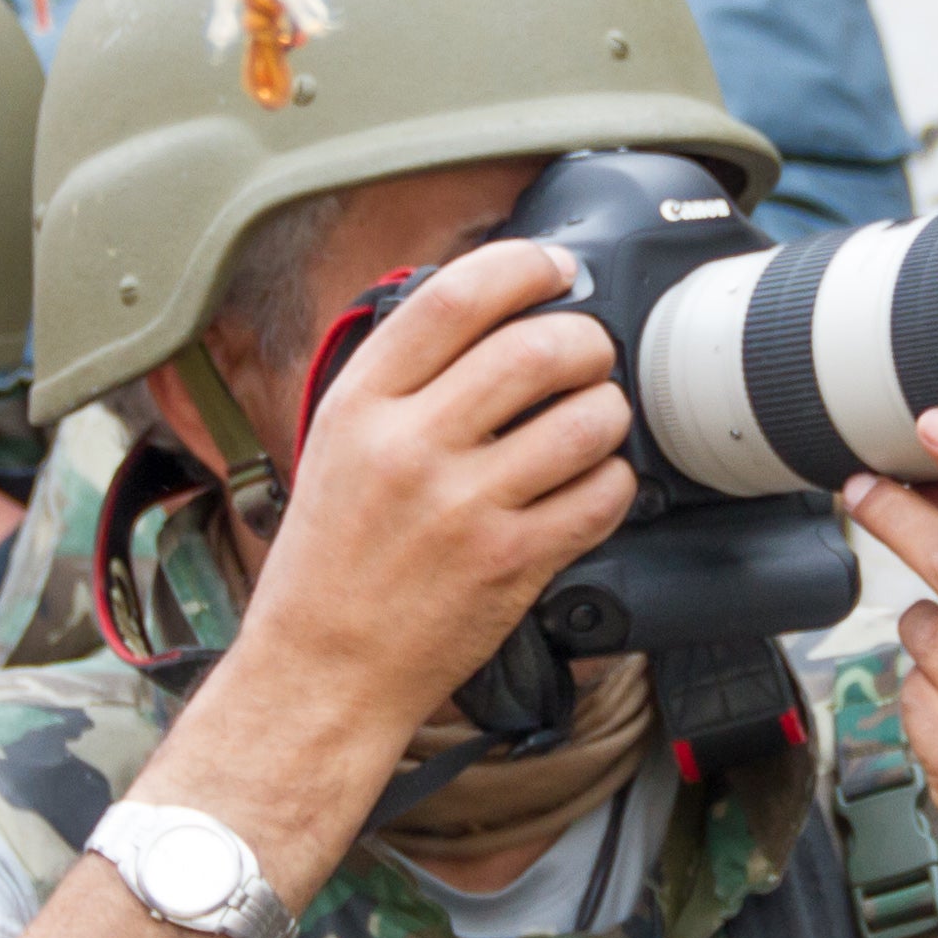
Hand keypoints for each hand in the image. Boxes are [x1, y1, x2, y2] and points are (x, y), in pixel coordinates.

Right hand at [219, 243, 636, 760]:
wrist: (321, 669)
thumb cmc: (332, 560)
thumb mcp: (336, 443)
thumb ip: (402, 381)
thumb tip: (489, 319)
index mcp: (361, 403)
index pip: (456, 297)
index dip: (525, 267)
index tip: (556, 270)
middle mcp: (411, 447)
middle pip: (536, 349)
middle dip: (587, 340)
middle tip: (592, 353)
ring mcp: (464, 508)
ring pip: (582, 420)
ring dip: (609, 410)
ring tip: (599, 418)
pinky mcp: (510, 564)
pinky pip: (599, 497)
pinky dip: (615, 481)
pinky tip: (596, 482)